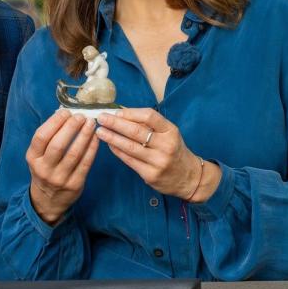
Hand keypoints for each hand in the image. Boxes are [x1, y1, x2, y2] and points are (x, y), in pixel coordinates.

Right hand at [26, 109, 99, 223]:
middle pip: (58, 145)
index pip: (41, 136)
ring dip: (84, 136)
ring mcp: (59, 178)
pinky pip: (85, 163)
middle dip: (71, 127)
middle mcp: (44, 169)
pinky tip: (96, 138)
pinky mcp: (75, 184)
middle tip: (81, 116)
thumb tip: (65, 113)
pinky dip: (92, 148)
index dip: (54, 122)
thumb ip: (49, 137)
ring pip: (74, 153)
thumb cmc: (45, 169)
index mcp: (32, 157)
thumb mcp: (38, 155)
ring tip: (91, 123)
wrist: (48, 200)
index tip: (66, 112)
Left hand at [96, 108, 219, 201]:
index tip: (116, 111)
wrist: (188, 177)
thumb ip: (148, 124)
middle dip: (116, 124)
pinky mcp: (150, 175)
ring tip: (99, 131)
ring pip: (130, 147)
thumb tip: (121, 112)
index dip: (131, 113)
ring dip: (112, 138)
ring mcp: (158, 161)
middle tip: (101, 118)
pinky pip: (129, 160)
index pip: (150, 116)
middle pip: (136, 131)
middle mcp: (166, 145)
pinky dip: (117, 151)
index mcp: (171, 131)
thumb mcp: (168, 133)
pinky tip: (109, 144)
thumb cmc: (173, 150)